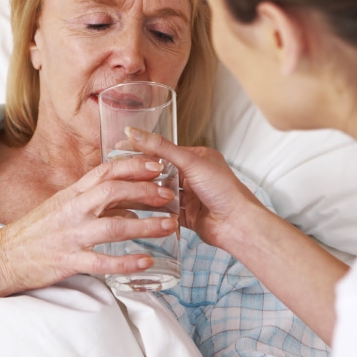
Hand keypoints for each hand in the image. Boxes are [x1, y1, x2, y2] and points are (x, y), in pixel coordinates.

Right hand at [0, 156, 176, 292]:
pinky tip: (146, 262)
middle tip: (171, 194)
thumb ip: (90, 200)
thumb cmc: (34, 231)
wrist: (2, 256)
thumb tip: (124, 199)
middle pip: (114, 192)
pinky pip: (103, 262)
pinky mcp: (69, 261)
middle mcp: (73, 210)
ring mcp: (71, 236)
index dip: (134, 166)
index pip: (106, 171)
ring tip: (170, 226)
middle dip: (145, 191)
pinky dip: (126, 262)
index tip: (157, 164)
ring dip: (145, 225)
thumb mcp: (61, 205)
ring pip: (114, 226)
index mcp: (71, 194)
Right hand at [124, 126, 265, 248]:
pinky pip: (164, 211)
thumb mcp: (190, 162)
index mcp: (197, 158)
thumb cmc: (223, 190)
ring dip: (147, 193)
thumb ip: (161, 148)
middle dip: (142, 174)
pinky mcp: (184, 216)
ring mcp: (188, 197)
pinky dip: (154, 211)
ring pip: (160, 192)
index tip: (119, 148)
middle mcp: (192, 176)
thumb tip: (135, 132)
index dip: (143, 150)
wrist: (238, 224)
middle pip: (160, 172)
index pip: (164, 151)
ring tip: (123, 191)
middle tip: (118, 173)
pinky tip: (138, 209)